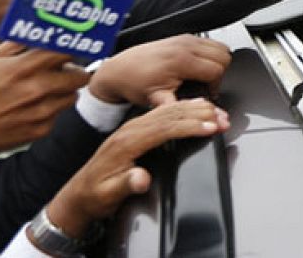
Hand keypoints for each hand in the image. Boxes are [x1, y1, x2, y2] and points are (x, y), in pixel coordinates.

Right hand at [0, 43, 88, 171]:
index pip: (65, 51)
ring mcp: (40, 113)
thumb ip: (17, 45)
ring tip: (43, 91)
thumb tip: (37, 31)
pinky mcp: (39, 131)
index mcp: (23, 68)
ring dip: (63, 92)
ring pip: (72, 96)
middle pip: (79, 76)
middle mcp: (36, 90)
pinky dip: (49, 111)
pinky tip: (28, 110)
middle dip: (74, 71)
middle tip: (63, 70)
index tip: (73, 48)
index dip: (72, 48)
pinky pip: (57, 116)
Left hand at [45, 99, 228, 237]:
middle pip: (170, 115)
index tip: (210, 128)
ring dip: (194, 109)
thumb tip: (141, 178)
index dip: (190, 127)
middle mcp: (131, 130)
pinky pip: (164, 112)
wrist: (79, 192)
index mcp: (126, 143)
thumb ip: (125, 185)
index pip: (164, 129)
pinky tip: (195, 106)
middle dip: (199, 115)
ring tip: (217, 110)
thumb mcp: (107, 195)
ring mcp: (133, 127)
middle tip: (223, 117)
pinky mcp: (137, 128)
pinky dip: (183, 107)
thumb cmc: (94, 194)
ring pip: (169, 111)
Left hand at [88, 35, 231, 106]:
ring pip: (220, 47)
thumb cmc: (134, 84)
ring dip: (216, 62)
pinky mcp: (182, 37)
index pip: (217, 70)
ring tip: (203, 76)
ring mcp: (184, 39)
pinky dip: (210, 54)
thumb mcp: (157, 101)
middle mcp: (185, 45)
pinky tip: (197, 67)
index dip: (216, 86)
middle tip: (207, 85)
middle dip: (220, 73)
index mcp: (182, 60)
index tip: (207, 94)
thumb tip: (199, 118)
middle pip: (224, 56)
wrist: (118, 70)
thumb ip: (181, 108)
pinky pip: (209, 42)